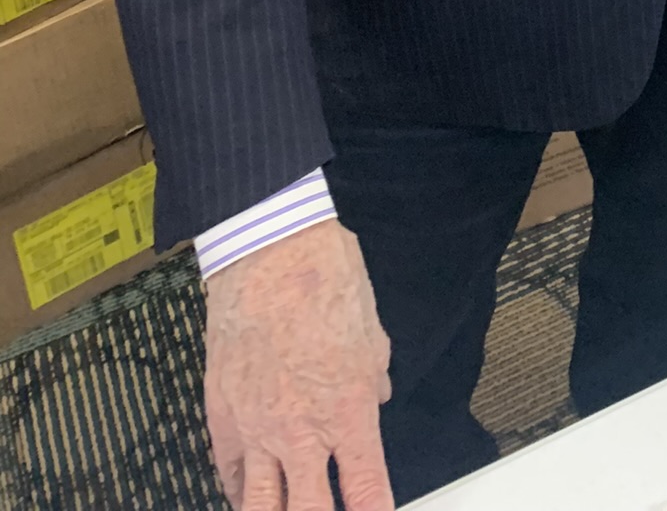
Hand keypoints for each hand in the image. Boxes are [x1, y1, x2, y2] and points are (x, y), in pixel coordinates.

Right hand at [205, 219, 393, 510]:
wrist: (269, 249)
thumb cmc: (324, 278)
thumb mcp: (373, 330)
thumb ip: (374, 375)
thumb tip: (377, 395)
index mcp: (349, 411)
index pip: (368, 491)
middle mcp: (301, 431)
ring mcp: (257, 429)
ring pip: (260, 508)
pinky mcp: (221, 416)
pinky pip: (228, 475)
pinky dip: (239, 492)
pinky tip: (247, 495)